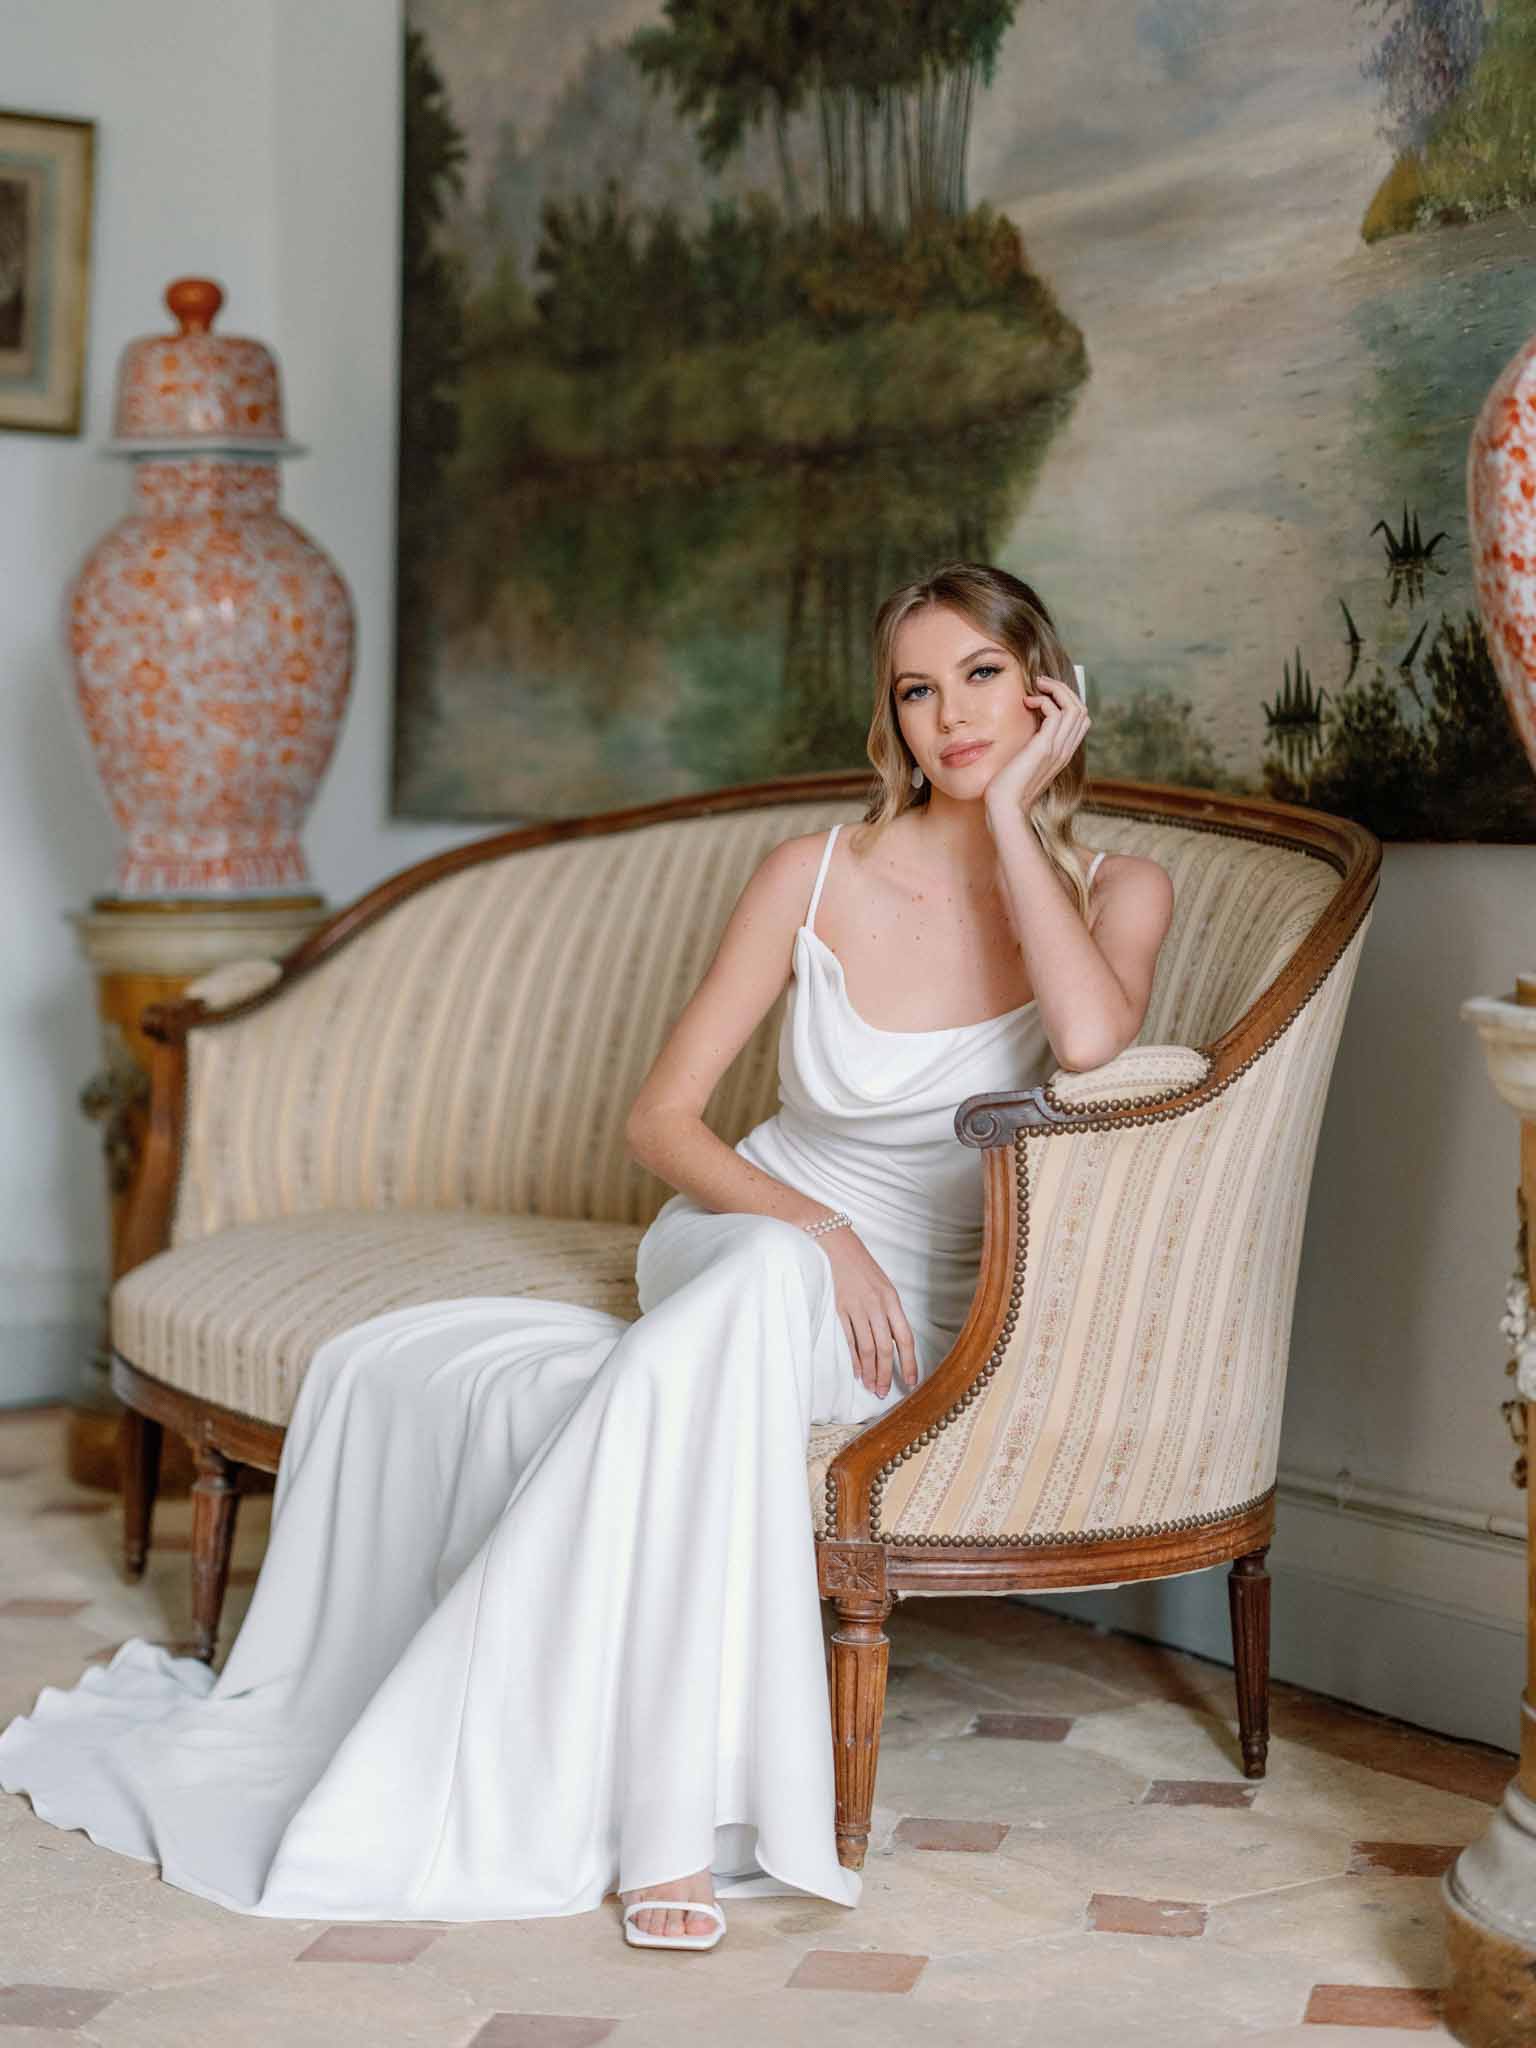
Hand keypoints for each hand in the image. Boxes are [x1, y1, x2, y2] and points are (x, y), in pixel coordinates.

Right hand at [819, 1228, 917, 1397]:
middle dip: (886, 1373)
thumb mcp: (883, 1287)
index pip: (904, 1338)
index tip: (911, 1381)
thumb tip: (892, 1343)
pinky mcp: (840, 1308)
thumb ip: (889, 1313)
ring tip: (871, 1386)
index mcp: (892, 1300)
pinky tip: (858, 1371)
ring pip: (867, 1348)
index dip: (909, 1362)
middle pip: (884, 1347)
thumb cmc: (862, 1267)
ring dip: (870, 1371)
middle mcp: (877, 1305)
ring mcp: (857, 1307)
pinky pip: (850, 1340)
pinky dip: (854, 1359)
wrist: (837, 1246)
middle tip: (884, 1391)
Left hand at [983, 672, 1090, 822]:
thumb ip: (1031, 745)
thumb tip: (1026, 724)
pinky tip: (1028, 703)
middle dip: (1063, 690)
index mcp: (1062, 754)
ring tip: (1036, 687)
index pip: (1080, 720)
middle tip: (1041, 684)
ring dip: (1056, 689)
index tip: (1044, 695)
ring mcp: (1058, 748)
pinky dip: (1044, 700)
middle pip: (1081, 709)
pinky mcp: (1046, 746)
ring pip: (1075, 707)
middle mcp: (1065, 750)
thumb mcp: (1023, 761)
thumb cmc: (1008, 787)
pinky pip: (1057, 712)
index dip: (1066, 702)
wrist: (1005, 807)